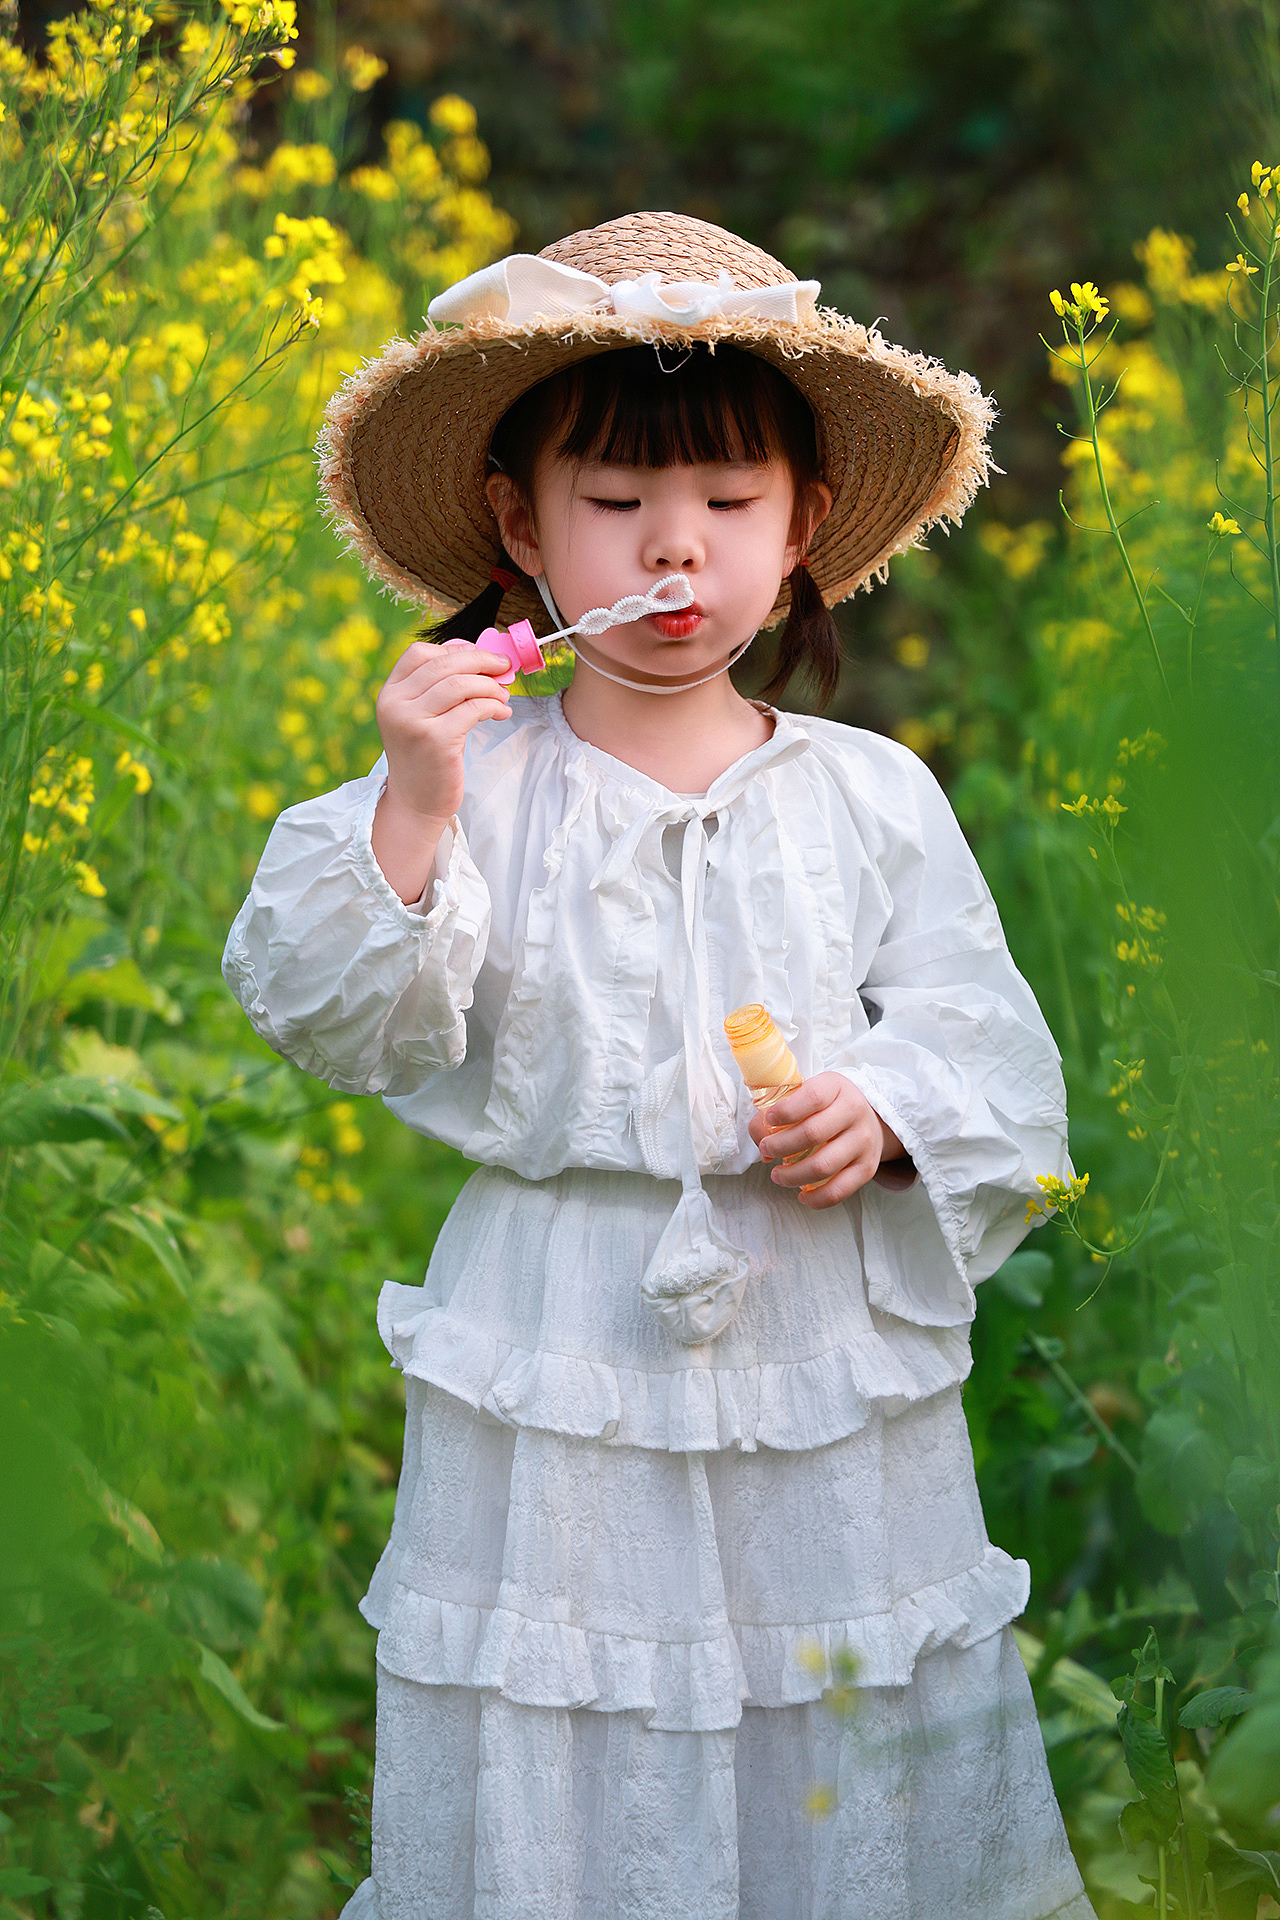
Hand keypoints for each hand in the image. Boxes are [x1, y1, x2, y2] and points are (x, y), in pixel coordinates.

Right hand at [371, 640, 511, 901]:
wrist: (416, 802)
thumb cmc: (425, 756)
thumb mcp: (420, 716)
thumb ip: (437, 686)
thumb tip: (470, 649)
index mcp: (390, 693)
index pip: (418, 653)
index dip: (453, 649)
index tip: (479, 656)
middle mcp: (396, 704)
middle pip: (445, 664)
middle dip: (482, 661)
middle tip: (505, 667)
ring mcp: (413, 721)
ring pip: (461, 684)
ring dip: (490, 685)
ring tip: (504, 695)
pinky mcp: (436, 739)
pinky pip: (474, 709)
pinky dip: (494, 706)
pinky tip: (503, 713)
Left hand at [748, 1071, 906, 1209]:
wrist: (869, 1119)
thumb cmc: (827, 1107)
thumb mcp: (807, 1094)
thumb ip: (778, 1111)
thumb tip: (761, 1141)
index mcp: (836, 1088)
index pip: (812, 1097)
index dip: (786, 1111)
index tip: (769, 1119)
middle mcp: (854, 1112)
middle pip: (812, 1134)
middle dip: (780, 1146)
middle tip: (767, 1149)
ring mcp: (863, 1142)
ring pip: (823, 1166)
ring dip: (792, 1175)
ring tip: (777, 1175)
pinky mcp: (866, 1168)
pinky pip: (839, 1190)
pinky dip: (816, 1198)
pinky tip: (802, 1194)